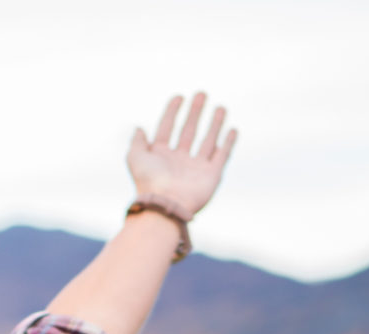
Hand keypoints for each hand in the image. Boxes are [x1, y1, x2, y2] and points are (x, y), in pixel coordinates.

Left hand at [126, 92, 237, 215]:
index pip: (167, 128)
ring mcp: (196, 168)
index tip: (179, 96)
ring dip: (214, 124)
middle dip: (195, 112)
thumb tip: (138, 128)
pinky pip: (222, 155)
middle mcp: (178, 160)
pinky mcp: (211, 175)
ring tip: (220, 107)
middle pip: (188, 131)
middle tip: (201, 93)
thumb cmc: (148, 181)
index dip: (172, 112)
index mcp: (159, 155)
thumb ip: (137, 141)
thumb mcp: (135, 157)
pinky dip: (228, 143)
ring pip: (207, 141)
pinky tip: (232, 129)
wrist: (166, 204)